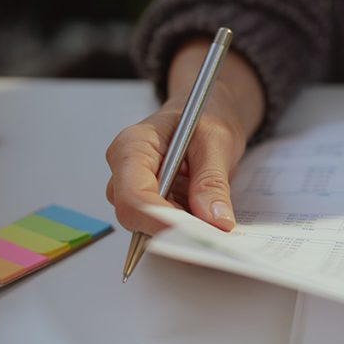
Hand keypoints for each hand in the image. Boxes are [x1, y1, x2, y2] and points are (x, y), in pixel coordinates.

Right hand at [105, 42, 263, 235]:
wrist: (207, 109)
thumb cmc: (206, 114)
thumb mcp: (217, 140)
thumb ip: (212, 180)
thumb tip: (214, 220)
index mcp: (133, 146)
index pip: (133, 195)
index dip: (160, 220)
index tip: (192, 234)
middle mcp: (125, 170)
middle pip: (136, 215)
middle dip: (174, 229)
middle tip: (213, 234)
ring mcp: (136, 187)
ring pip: (150, 224)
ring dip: (184, 229)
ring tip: (215, 221)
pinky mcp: (153, 199)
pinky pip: (165, 222)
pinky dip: (188, 225)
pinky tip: (209, 219)